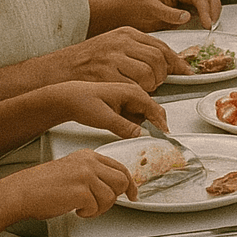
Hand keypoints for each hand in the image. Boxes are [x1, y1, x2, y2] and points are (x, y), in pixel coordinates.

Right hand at [7, 149, 136, 219]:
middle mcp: (89, 163)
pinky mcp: (80, 191)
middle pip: (121, 180)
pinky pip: (96, 207)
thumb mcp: (73, 170)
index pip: (120, 167)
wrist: (23, 191)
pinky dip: (88, 213)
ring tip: (84, 208)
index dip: (130, 183)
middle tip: (102, 205)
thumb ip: (93, 174)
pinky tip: (76, 210)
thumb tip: (112, 187)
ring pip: (110, 196)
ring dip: (100, 208)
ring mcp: (85, 176)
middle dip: (115, 197)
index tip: (133, 194)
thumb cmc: (43, 185)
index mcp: (88, 156)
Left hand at [53, 81, 167, 139]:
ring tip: (141, 141)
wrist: (70, 98)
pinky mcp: (125, 107)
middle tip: (156, 143)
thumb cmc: (84, 102)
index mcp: (132, 93)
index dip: (162, 126)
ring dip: (146, 128)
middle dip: (157, 127)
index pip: (155, 110)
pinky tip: (129, 135)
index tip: (166, 138)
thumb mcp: (104, 118)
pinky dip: (136, 128)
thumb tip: (140, 134)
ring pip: (146, 117)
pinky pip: (137, 119)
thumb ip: (123, 127)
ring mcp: (130, 100)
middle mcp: (134, 95)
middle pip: (154, 113)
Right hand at [58, 26, 187, 89]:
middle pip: (157, 60)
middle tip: (157, 84)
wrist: (61, 68)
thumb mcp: (116, 44)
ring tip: (143, 89)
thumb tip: (169, 62)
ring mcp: (111, 58)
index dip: (176, 62)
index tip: (185, 72)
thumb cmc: (91, 59)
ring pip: (147, 74)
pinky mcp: (103, 74)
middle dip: (163, 76)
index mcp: (127, 33)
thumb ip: (140, 50)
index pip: (161, 46)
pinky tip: (131, 94)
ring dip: (151, 86)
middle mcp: (121, 42)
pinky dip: (136, 94)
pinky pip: (131, 87)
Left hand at [115, 0, 221, 30]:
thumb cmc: (135, 8)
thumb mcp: (150, 11)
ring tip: (210, 31)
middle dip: (213, 12)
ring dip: (213, 16)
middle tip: (211, 29)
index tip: (208, 24)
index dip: (205, 9)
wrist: (126, 14)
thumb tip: (188, 17)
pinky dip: (208, 21)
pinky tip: (206, 30)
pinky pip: (203, 14)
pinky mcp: (188, 12)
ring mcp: (188, 1)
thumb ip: (168, 13)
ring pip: (209, 5)